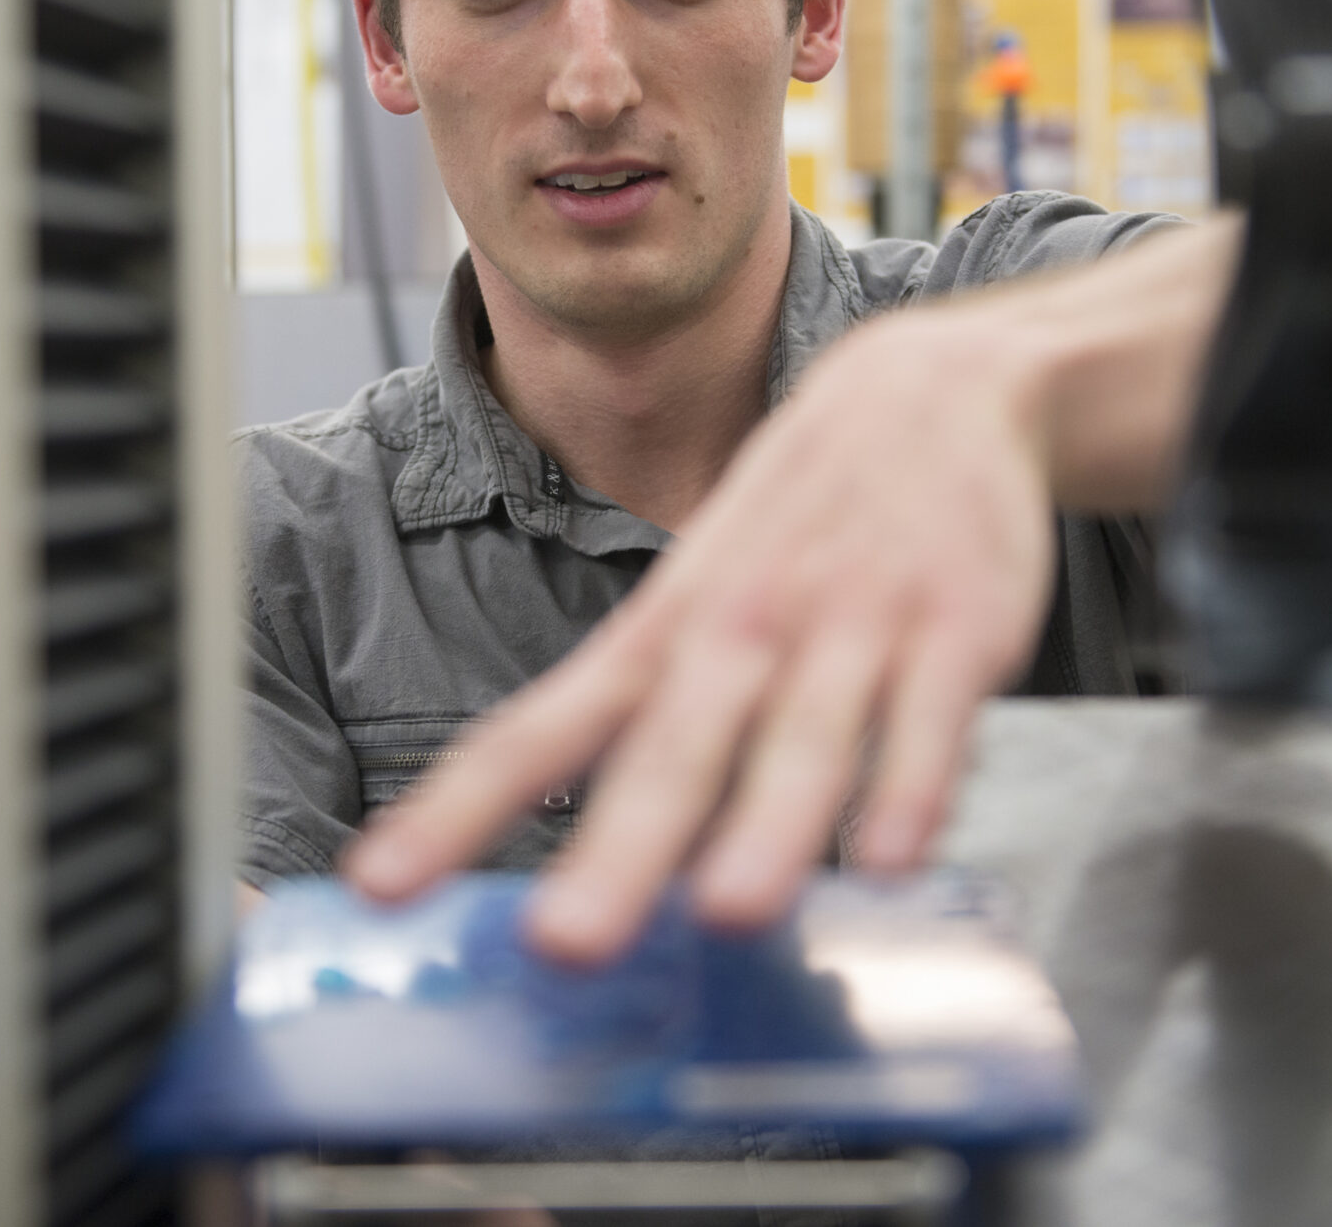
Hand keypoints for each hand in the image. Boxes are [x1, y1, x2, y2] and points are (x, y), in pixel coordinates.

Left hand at [345, 296, 1062, 963]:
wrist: (932, 389)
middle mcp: (740, 633)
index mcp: (660, 637)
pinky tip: (893, 858)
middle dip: (617, 854)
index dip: (454, 811)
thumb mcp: (698, 601)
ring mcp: (846, 627)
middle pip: (669, 755)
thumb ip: (653, 730)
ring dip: (765, 829)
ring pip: (801, 740)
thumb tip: (604, 873)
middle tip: (566, 943)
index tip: (378, 888)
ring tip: (731, 912)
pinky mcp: (953, 629)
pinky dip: (910, 788)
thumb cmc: (796, 525)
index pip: (537, 731)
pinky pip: (930, 721)